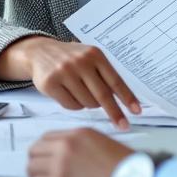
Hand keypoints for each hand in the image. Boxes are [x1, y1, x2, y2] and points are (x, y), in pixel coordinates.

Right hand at [0, 37, 140, 129]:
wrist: (39, 51)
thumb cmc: (70, 58)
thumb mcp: (90, 58)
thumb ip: (104, 75)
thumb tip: (124, 100)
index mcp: (95, 55)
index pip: (115, 80)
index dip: (127, 97)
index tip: (137, 111)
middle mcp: (80, 62)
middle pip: (103, 95)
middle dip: (115, 113)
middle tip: (123, 125)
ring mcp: (64, 72)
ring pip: (86, 103)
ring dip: (88, 104)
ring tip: (81, 92)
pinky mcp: (50, 83)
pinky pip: (70, 105)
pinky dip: (74, 105)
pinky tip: (69, 94)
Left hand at [27, 129, 132, 176]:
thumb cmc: (126, 168)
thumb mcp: (104, 143)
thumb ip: (81, 145)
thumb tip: (67, 154)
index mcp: (77, 134)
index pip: (46, 138)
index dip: (44, 150)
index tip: (46, 159)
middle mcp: (65, 146)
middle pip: (34, 151)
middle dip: (37, 162)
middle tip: (44, 173)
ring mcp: (60, 166)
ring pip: (31, 168)